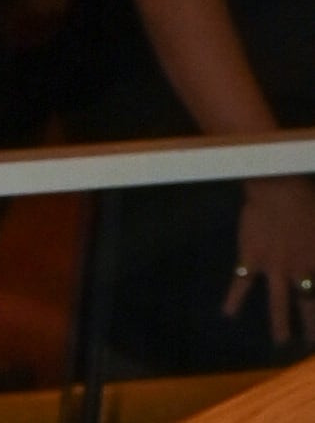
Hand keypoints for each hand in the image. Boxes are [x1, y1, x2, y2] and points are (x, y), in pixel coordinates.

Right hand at [231, 177, 314, 341]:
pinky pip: (242, 282)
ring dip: (280, 323)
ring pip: (279, 302)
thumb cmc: (308, 203)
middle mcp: (300, 271)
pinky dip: (234, 298)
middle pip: (308, 303)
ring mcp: (274, 268)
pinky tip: (228, 313)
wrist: (277, 190)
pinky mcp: (250, 260)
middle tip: (311, 344)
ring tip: (281, 342)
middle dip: (312, 325)